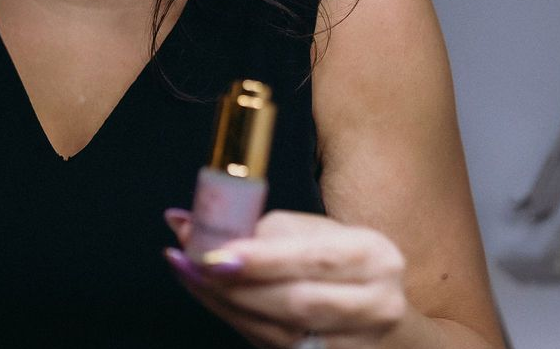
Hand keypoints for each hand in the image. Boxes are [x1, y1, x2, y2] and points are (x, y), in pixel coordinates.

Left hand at [164, 209, 406, 347]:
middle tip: (190, 264)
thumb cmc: (329, 252)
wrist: (369, 296)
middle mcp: (377, 305)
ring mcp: (360, 344)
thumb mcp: (301, 228)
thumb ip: (247, 226)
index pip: (314, 259)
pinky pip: (277, 348)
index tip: (216, 253)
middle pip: (297, 303)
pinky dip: (238, 322)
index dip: (263, 260)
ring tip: (189, 276)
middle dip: (236, 286)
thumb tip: (182, 222)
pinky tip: (211, 300)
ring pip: (283, 334)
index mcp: (374, 256)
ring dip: (228, 306)